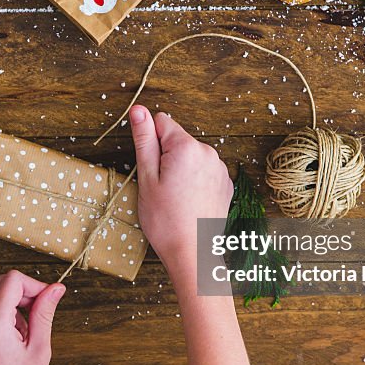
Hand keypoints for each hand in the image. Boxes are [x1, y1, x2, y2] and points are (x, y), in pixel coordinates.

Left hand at [0, 270, 65, 364]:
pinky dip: (2, 317)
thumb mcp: (38, 352)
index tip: (49, 300)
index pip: (13, 280)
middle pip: (2, 284)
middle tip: (39, 317)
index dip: (35, 286)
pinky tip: (13, 343)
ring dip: (14, 307)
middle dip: (25, 294)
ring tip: (25, 339)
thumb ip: (44, 314)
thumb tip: (55, 290)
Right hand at [129, 105, 232, 283]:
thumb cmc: (166, 221)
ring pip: (190, 156)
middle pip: (177, 140)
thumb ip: (144, 140)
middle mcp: (208, 152)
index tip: (150, 167)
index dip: (149, 142)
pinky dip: (194, 180)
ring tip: (175, 198)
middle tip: (160, 188)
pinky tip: (188, 202)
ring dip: (180, 169)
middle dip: (165, 157)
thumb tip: (139, 110)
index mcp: (187, 148)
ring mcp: (220, 168)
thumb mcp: (147, 178)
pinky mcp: (225, 183)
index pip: (161, 122)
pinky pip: (203, 170)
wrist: (193, 254)